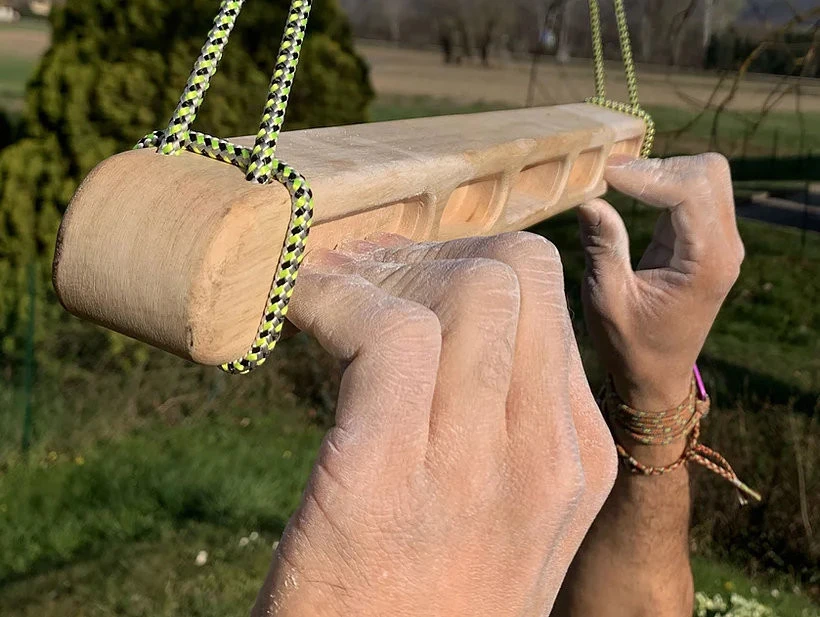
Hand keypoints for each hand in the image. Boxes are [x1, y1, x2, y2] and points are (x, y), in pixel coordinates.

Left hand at [252, 233, 616, 616]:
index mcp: (576, 459)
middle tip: (365, 272)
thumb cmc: (424, 602)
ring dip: (378, 268)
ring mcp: (477, 466)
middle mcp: (545, 453)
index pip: (546, 300)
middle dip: (432, 252)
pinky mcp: (388, 476)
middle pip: (514, 274)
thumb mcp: (496, 519)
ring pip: (464, 288)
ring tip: (324, 287)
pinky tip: (293, 309)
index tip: (407, 277)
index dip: (470, 266)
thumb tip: (440, 332)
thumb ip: (493, 427)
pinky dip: (330, 300)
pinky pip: (384, 333)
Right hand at [577, 153, 743, 418]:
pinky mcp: (705, 241)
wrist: (656, 376)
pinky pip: (693, 192)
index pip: (690, 191)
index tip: (604, 174)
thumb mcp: (607, 300)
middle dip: (659, 166)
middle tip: (610, 176)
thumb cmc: (629, 346)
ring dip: (661, 172)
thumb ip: (603, 248)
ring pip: (705, 176)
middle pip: (708, 172)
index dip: (646, 174)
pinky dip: (662, 183)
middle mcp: (724, 248)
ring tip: (616, 181)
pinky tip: (628, 190)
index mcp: (706, 263)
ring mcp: (720, 243)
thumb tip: (590, 199)